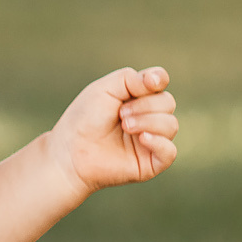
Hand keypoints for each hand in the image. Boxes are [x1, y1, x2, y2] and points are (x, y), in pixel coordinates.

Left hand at [44, 66, 177, 192]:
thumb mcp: (104, 89)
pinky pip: (170, 151)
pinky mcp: (151, 163)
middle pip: (167, 102)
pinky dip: (159, 142)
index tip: (148, 83)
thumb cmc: (85, 119)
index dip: (158, 80)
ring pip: (171, 125)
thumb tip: (159, 80)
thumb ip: (131, 79)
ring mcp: (151, 140)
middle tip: (120, 114)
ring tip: (125, 127)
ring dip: (148, 122)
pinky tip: (141, 139)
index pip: (160, 83)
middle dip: (145, 105)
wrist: (71, 152)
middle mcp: (148, 117)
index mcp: (137, 98)